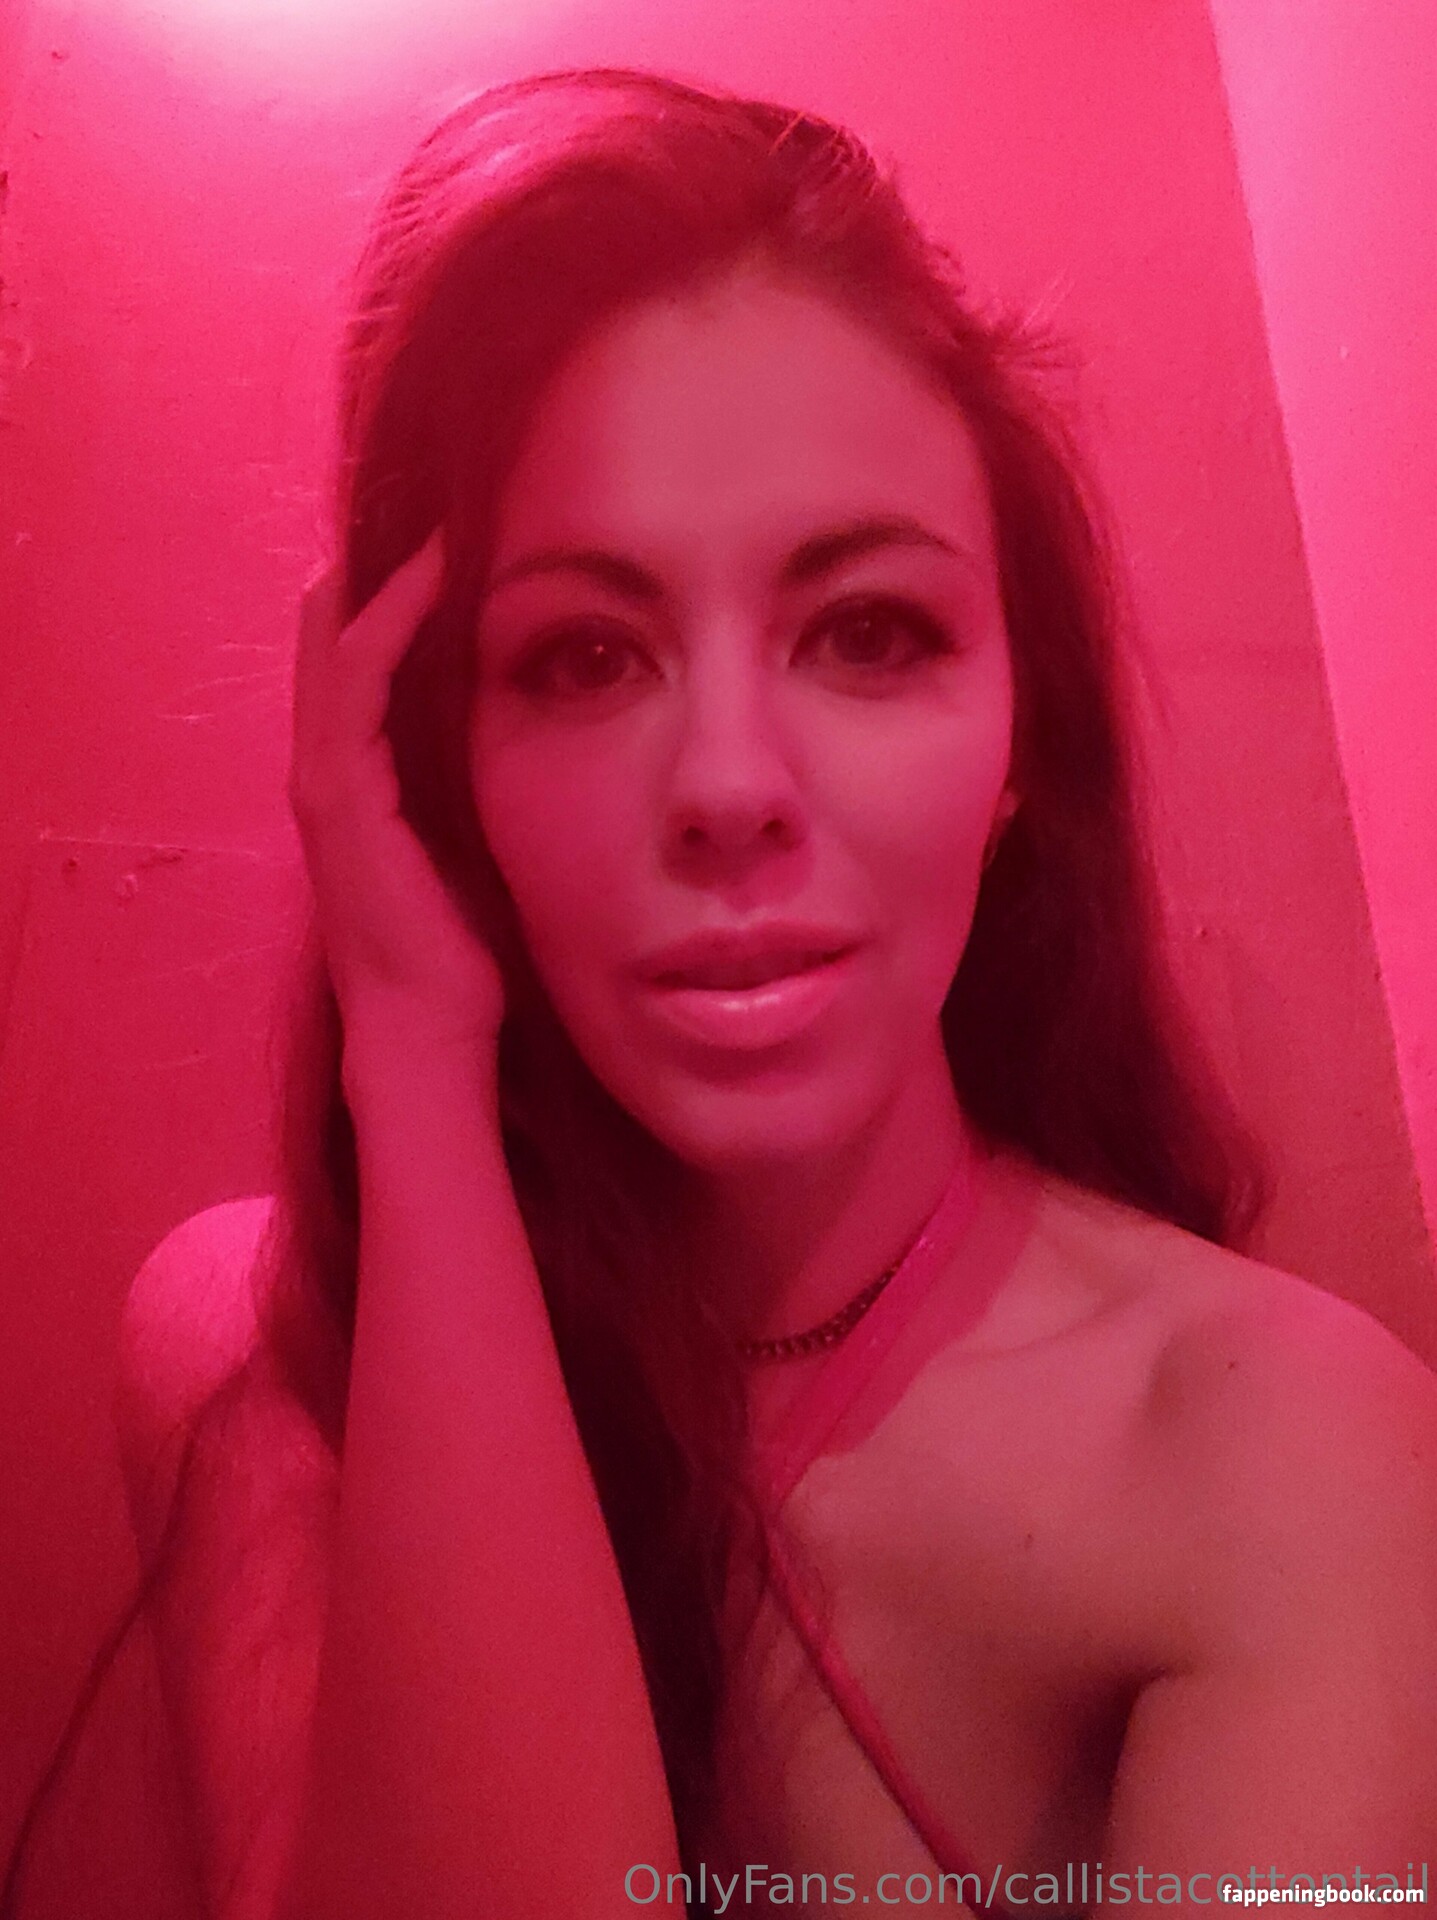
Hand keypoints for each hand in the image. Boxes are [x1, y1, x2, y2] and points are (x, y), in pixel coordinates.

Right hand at [289, 532, 506, 1060]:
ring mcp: (324, 781)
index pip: (360, 664)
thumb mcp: (469, 847)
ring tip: (427, 515)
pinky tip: (427, 574)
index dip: (391, 599)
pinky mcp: (340, 796)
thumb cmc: (456, 954)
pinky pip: (357, 681)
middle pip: (330, 638)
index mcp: (356, 783)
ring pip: (335, 645)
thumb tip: (532, 734)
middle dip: (375, 570)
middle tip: (424, 502)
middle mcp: (327, 772)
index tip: (445, 540)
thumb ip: (472, 789)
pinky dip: (388, 620)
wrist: (426, 1028)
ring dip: (380, 577)